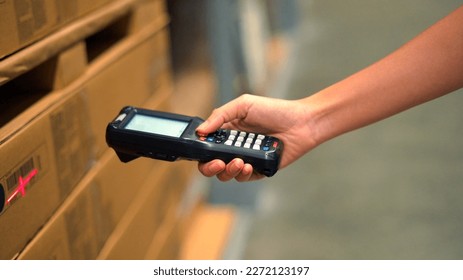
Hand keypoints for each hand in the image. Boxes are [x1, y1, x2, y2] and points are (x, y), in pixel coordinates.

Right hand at [196, 94, 315, 181]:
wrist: (302, 123)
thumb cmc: (275, 110)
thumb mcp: (243, 105)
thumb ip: (220, 116)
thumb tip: (200, 131)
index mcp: (228, 132)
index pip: (206, 146)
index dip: (200, 152)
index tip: (200, 152)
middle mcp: (234, 147)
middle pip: (212, 165)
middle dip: (210, 167)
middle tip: (218, 163)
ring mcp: (246, 159)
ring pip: (227, 174)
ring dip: (229, 171)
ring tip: (239, 161)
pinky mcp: (259, 169)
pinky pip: (245, 178)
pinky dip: (244, 174)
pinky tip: (248, 165)